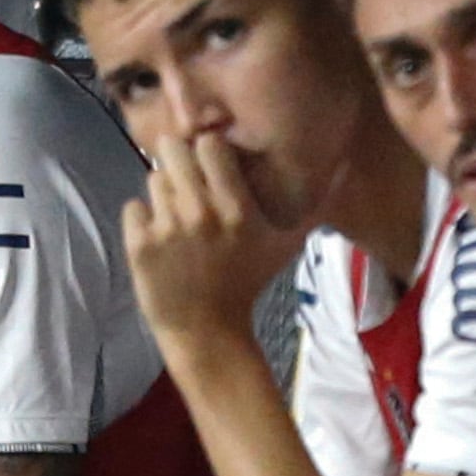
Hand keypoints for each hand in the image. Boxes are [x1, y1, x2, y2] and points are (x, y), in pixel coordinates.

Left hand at [123, 131, 303, 352]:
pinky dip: (141, 221)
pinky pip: (132, 207)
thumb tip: (343, 166)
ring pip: (153, 179)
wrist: (207, 332)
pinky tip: (158, 240)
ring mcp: (168, 228)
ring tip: (176, 221)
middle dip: (179, 163)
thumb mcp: (285, 244)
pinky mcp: (140, 244)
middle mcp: (201, 212)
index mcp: (237, 207)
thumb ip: (313, 204)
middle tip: (186, 187)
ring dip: (162, 195)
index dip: (207, 152)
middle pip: (173, 150)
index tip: (210, 168)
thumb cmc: (247, 283)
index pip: (209, 144)